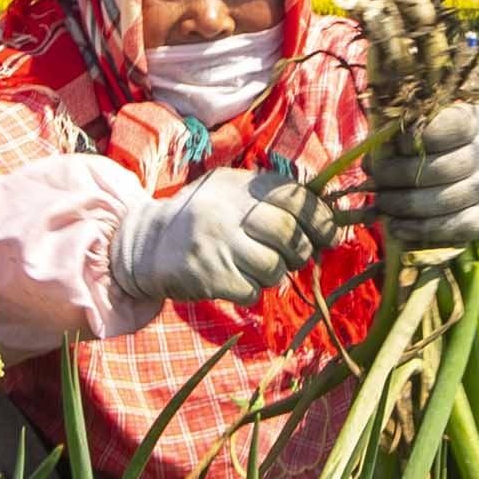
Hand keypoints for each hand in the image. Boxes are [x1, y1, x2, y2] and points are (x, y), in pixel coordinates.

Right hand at [113, 163, 331, 306]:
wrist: (146, 242)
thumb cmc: (203, 217)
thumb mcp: (232, 191)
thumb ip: (274, 197)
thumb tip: (330, 219)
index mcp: (240, 187)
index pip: (296, 199)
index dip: (322, 219)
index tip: (332, 234)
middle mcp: (229, 212)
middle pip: (290, 235)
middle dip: (301, 250)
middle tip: (294, 254)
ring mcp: (218, 245)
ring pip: (275, 268)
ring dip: (275, 273)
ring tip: (256, 266)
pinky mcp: (209, 276)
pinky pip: (252, 291)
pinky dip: (251, 290)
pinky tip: (235, 279)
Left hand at [362, 100, 478, 253]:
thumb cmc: (477, 143)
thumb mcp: (465, 119)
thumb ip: (428, 124)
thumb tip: (376, 140)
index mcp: (478, 122)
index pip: (440, 128)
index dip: (406, 139)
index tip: (385, 146)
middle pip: (433, 169)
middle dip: (393, 175)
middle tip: (372, 178)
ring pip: (438, 201)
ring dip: (401, 205)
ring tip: (380, 203)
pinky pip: (451, 227)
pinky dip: (420, 230)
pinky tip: (398, 228)